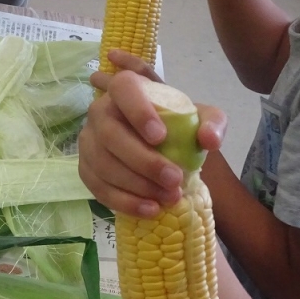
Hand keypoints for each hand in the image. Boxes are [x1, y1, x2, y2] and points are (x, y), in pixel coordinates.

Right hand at [78, 51, 226, 217]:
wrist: (161, 148)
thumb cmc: (177, 126)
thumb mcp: (203, 119)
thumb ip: (213, 123)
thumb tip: (209, 140)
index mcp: (126, 88)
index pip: (123, 89)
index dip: (138, 112)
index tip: (161, 137)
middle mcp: (100, 111)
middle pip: (111, 135)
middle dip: (143, 162)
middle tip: (174, 180)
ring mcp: (88, 142)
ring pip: (104, 165)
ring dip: (137, 186)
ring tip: (168, 198)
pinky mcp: (86, 169)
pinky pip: (98, 188)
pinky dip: (124, 202)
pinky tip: (149, 210)